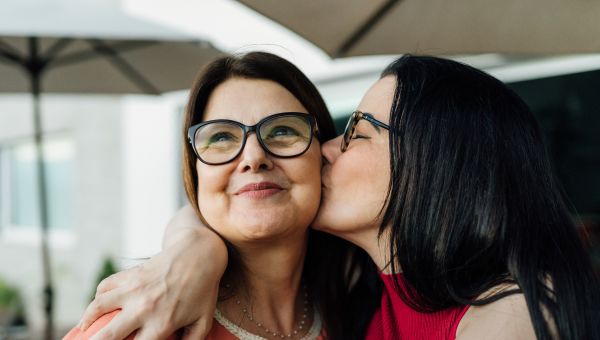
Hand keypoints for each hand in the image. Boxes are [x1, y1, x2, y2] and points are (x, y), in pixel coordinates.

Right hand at [79, 207, 227, 339]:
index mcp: (162, 323)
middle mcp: (143, 308)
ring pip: (97, 308)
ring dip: (87, 321)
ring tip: (84, 331)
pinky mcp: (130, 274)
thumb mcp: (203, 321)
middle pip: (108, 336)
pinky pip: (104, 286)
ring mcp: (133, 289)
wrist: (198, 253)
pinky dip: (97, 297)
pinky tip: (96, 307)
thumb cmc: (203, 290)